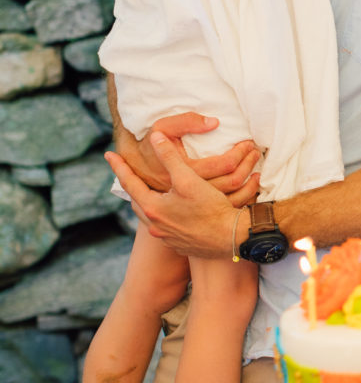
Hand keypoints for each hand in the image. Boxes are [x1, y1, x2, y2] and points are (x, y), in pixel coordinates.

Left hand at [105, 134, 244, 259]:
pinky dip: (165, 216)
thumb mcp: (188, 178)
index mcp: (153, 208)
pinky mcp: (180, 245)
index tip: (109, 154)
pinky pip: (166, 228)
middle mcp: (155, 226)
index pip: (129, 182)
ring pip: (151, 216)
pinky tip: (174, 212)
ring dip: (150, 202)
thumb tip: (154, 136)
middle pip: (137, 201)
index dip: (119, 166)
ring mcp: (167, 238)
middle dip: (134, 187)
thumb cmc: (210, 208)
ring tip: (152, 192)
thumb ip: (169, 157)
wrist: (230, 238)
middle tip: (130, 175)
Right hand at [121, 113, 260, 200]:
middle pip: (232, 182)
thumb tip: (213, 123)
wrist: (136, 173)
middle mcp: (190, 196)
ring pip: (234, 196)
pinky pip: (229, 206)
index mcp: (184, 176)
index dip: (239, 153)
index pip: (224, 165)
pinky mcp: (197, 215)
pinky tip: (248, 183)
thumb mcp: (160, 129)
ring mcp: (195, 209)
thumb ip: (184, 124)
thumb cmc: (148, 149)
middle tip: (254, 151)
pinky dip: (243, 194)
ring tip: (255, 164)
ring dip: (248, 179)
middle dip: (247, 165)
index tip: (249, 144)